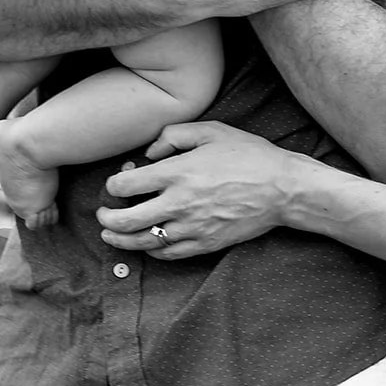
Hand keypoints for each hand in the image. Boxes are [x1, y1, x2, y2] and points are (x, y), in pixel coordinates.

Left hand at [96, 122, 300, 257]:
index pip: (126, 185)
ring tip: (111, 236)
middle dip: (106, 220)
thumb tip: (149, 153)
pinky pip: (167, 254)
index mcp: (178, 173)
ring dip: (120, 241)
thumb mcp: (212, 130)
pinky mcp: (204, 245)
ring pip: (142, 242)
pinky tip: (147, 244)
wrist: (283, 189)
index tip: (117, 182)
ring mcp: (191, 228)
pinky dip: (151, 251)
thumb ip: (174, 135)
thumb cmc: (249, 155)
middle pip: (126, 221)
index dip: (113, 185)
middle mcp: (179, 203)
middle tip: (102, 216)